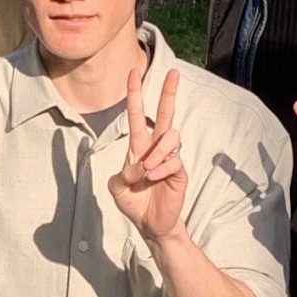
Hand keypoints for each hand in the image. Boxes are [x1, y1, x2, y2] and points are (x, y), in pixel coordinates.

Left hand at [109, 68, 188, 241]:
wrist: (149, 224)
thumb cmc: (134, 202)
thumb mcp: (116, 188)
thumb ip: (121, 175)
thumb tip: (138, 166)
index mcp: (139, 145)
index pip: (137, 114)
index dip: (135, 94)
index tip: (132, 72)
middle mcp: (156, 147)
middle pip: (166, 113)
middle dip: (168, 92)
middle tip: (173, 72)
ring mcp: (169, 158)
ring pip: (172, 135)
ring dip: (157, 150)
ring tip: (147, 169)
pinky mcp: (179, 172)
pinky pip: (174, 161)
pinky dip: (161, 169)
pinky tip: (154, 178)